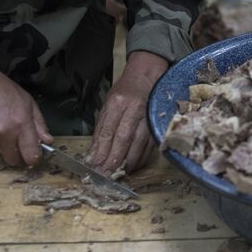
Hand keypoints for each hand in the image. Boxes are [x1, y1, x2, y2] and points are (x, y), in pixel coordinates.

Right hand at [0, 53, 52, 166]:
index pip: (31, 156)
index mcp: (21, 124)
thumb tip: (48, 141)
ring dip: (4, 151)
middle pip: (15, 161)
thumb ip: (40, 125)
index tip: (35, 154)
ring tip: (3, 134)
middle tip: (18, 144)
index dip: (35, 158)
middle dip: (19, 156)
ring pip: (0, 158)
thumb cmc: (5, 92)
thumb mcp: (29, 104)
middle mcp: (4, 134)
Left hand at [87, 51, 167, 173]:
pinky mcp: (157, 122)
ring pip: (138, 143)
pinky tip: (134, 165)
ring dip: (129, 161)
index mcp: (118, 103)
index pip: (108, 131)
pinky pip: (150, 144)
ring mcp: (148, 116)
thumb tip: (94, 152)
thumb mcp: (108, 104)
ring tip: (119, 173)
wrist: (147, 76)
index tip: (95, 166)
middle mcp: (134, 109)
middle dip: (114, 159)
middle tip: (106, 174)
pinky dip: (142, 157)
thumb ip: (102, 128)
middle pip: (123, 139)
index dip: (101, 151)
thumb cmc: (126, 91)